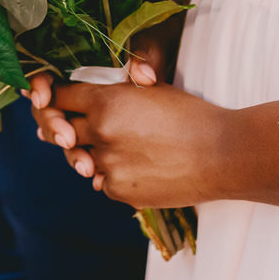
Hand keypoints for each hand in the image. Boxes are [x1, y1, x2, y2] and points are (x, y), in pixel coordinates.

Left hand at [31, 75, 227, 208]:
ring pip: (82, 158)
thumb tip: (68, 98)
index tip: (56, 103)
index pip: (58, 98)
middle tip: (82, 130)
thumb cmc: (189, 115)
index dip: (54, 100)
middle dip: (68, 130)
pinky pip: (102, 182)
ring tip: (124, 148)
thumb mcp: (147, 90)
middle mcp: (100, 131)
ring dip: (93, 154)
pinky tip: (139, 167)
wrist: (223, 154)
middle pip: (62, 131)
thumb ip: (110, 89)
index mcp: (105, 101)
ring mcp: (108, 163)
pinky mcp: (119, 190)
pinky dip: (114, 176)